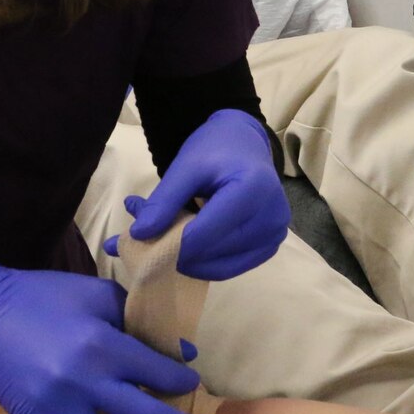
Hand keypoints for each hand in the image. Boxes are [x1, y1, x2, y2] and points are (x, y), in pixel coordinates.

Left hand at [114, 109, 288, 280]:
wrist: (246, 145)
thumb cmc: (217, 150)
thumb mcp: (186, 167)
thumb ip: (163, 200)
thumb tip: (138, 235)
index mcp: (254, 190)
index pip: (206, 233)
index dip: (170, 244)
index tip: (139, 242)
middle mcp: (272, 218)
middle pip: (213, 253)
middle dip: (174, 252)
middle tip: (145, 240)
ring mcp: (274, 236)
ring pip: (220, 267)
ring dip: (187, 261)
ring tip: (166, 240)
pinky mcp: (270, 247)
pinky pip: (231, 268)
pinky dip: (204, 263)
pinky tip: (189, 245)